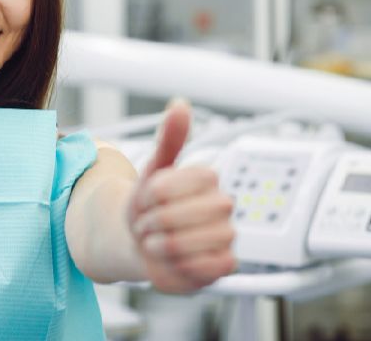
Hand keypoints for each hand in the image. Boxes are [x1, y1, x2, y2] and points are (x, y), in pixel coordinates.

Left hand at [127, 99, 235, 292]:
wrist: (144, 241)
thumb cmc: (150, 204)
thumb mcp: (154, 169)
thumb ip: (170, 138)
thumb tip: (181, 104)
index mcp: (206, 178)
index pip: (168, 186)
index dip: (149, 196)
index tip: (146, 199)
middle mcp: (222, 205)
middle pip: (173, 216)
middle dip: (150, 222)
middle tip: (149, 224)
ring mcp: (226, 235)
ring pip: (185, 243)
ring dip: (158, 245)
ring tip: (156, 242)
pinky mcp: (225, 264)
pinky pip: (205, 267)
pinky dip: (179, 265)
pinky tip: (173, 260)